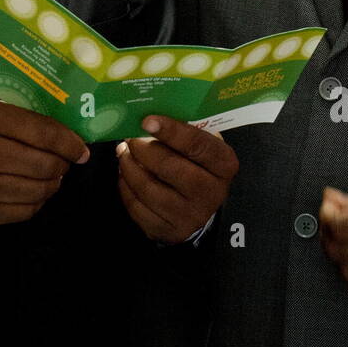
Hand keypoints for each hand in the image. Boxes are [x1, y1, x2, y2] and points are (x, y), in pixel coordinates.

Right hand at [0, 101, 88, 225]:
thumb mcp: (1, 115)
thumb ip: (34, 122)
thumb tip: (76, 141)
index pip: (44, 133)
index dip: (69, 144)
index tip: (82, 151)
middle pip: (44, 165)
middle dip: (62, 165)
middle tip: (63, 163)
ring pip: (38, 191)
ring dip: (52, 184)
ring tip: (49, 176)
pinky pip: (27, 211)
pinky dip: (38, 201)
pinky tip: (33, 190)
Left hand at [115, 115, 238, 242]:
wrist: (202, 209)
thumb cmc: (199, 167)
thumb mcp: (204, 147)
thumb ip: (187, 131)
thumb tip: (150, 115)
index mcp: (224, 165)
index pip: (197, 145)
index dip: (171, 131)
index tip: (146, 120)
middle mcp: (210, 193)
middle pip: (169, 166)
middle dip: (142, 149)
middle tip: (129, 137)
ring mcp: (190, 216)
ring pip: (148, 188)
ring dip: (128, 166)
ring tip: (123, 153)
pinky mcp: (169, 231)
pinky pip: (137, 208)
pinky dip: (125, 187)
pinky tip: (124, 174)